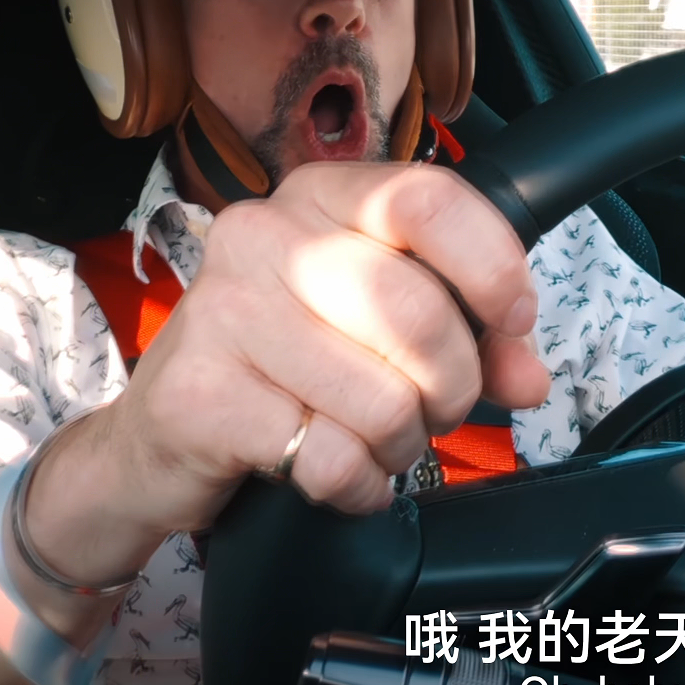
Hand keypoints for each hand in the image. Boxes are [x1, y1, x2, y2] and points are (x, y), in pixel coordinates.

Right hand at [93, 161, 549, 531]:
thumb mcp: (380, 331)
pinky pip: (330, 458)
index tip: (513, 321)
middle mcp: (264, 235)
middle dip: (451, 387)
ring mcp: (223, 312)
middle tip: (432, 410)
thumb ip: (471, 339)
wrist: (155, 441)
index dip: (493, 267)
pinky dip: (354, 486)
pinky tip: (328, 473)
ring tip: (368, 441)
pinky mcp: (200, 395)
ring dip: (399, 446)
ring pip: (383, 400)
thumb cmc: (285, 371)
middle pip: (418, 312)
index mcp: (321, 198)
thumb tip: (529, 377)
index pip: (429, 199)